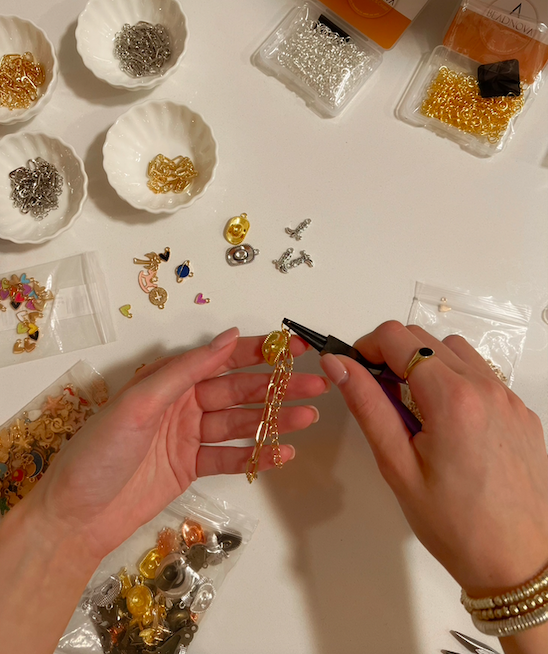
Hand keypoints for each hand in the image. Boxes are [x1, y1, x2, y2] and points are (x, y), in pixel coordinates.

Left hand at [25, 327, 327, 560]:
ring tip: (308, 417)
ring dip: (274, 420)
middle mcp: (182, 404)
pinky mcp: (192, 466)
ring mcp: (189, 436)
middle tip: (315, 386)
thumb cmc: (99, 452)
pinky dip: (257, 454)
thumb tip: (228, 337)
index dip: (258, 351)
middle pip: (239, 391)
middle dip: (277, 387)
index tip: (291, 348)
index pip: (221, 359)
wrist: (76, 516)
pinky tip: (283, 452)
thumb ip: (186, 370)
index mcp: (168, 381)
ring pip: (241, 422)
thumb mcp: (140, 403)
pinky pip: (231, 456)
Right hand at [320, 321, 547, 597]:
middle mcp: (486, 388)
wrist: (519, 562)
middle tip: (378, 393)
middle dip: (393, 354)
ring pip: (455, 350)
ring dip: (426, 364)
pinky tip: (446, 420)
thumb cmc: (456, 525)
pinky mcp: (521, 411)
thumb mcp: (397, 465)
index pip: (397, 338)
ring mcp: (509, 398)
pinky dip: (455, 380)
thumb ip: (367, 405)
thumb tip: (339, 365)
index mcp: (452, 399)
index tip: (356, 368)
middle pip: (425, 338)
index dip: (367, 346)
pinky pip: (481, 374)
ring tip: (413, 407)